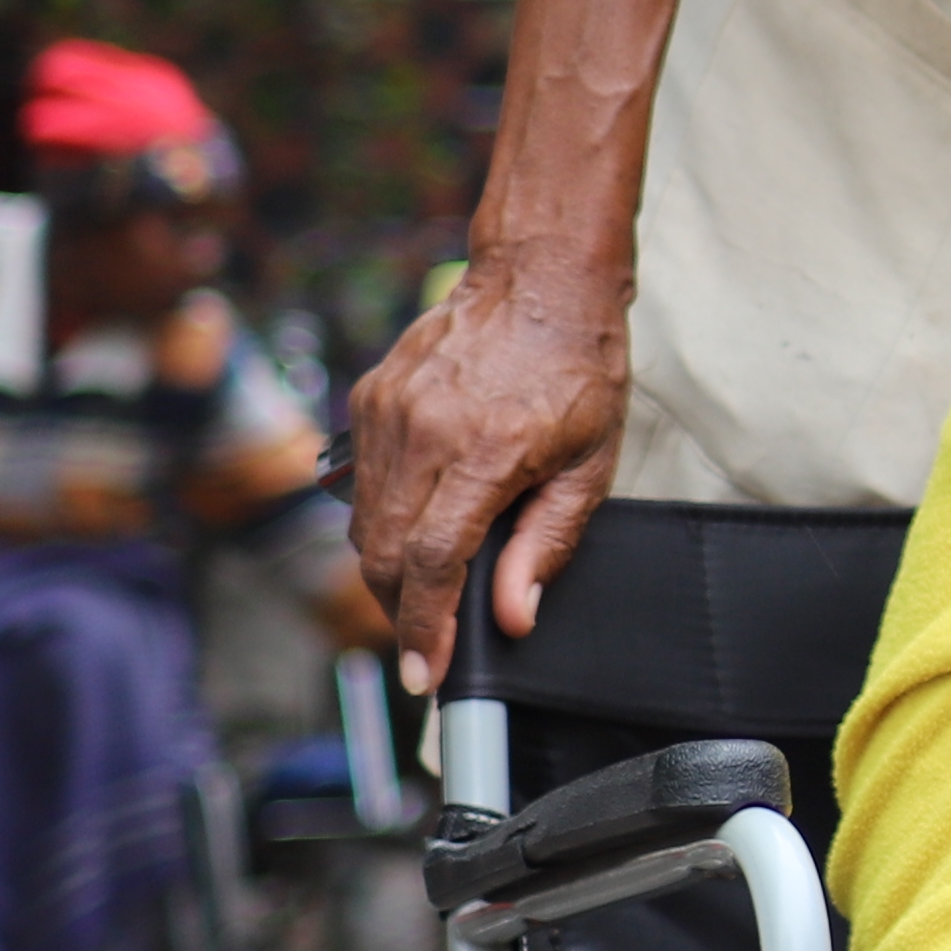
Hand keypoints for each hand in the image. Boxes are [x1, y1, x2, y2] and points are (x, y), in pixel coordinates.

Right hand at [347, 250, 629, 671]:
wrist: (539, 278)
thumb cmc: (578, 368)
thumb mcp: (589, 464)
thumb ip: (547, 543)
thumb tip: (513, 615)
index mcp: (485, 450)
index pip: (432, 561)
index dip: (424, 627)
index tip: (426, 672)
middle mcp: (423, 432)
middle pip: (383, 554)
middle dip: (401, 611)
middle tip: (428, 644)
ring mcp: (387, 413)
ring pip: (363, 524)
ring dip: (388, 572)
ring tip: (424, 594)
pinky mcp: (368, 399)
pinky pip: (361, 484)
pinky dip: (382, 520)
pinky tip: (416, 528)